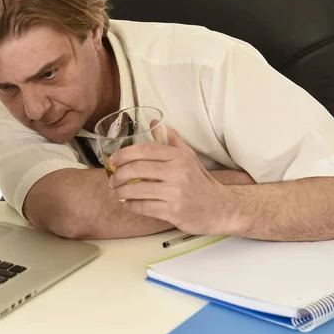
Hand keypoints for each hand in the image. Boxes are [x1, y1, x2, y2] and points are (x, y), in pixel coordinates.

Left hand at [108, 126, 230, 234]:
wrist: (221, 208)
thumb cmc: (200, 182)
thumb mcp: (189, 157)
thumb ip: (171, 140)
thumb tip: (154, 122)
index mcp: (178, 157)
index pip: (145, 150)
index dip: (124, 154)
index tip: (113, 160)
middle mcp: (177, 173)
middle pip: (137, 169)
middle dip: (118, 175)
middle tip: (111, 180)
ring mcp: (175, 193)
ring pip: (137, 190)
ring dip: (120, 192)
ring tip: (116, 193)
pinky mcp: (174, 212)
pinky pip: (144, 207)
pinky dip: (131, 206)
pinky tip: (128, 204)